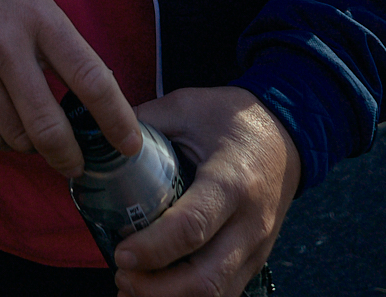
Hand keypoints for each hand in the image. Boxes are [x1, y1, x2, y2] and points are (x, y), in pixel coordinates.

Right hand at [0, 0, 140, 176]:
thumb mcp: (43, 2)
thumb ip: (64, 48)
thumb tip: (92, 104)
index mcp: (41, 20)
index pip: (89, 79)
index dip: (115, 119)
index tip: (129, 144)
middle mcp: (6, 45)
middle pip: (47, 124)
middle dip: (69, 156)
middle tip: (78, 164)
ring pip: (15, 136)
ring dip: (35, 148)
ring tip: (40, 137)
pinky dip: (5, 142)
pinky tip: (11, 128)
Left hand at [111, 87, 300, 296]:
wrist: (287, 133)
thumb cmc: (233, 119)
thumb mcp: (187, 107)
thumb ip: (144, 124)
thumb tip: (98, 137)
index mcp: (231, 181)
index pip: (192, 227)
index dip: (153, 248)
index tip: (120, 253)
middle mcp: (249, 222)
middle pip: (206, 278)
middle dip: (157, 290)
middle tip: (121, 276)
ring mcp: (257, 246)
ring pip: (217, 295)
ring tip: (131, 288)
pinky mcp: (256, 259)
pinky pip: (225, 292)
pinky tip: (156, 292)